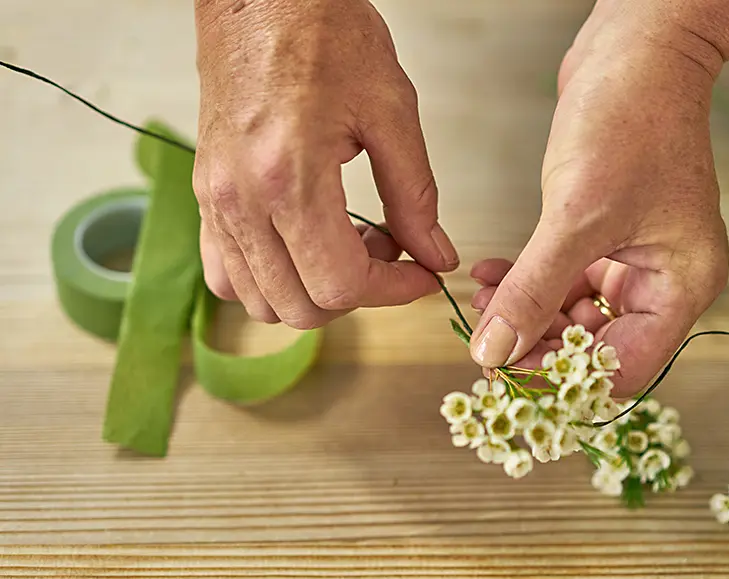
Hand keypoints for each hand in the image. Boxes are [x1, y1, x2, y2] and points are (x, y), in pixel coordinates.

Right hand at [192, 0, 457, 327]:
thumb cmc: (323, 36)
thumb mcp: (391, 111)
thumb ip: (416, 197)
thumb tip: (435, 255)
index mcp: (289, 177)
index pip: (340, 284)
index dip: (393, 291)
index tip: (421, 274)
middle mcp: (242, 200)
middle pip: (300, 306)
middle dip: (358, 295)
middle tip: (389, 255)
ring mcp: (217, 202)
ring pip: (261, 301)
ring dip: (314, 292)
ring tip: (347, 248)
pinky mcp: (206, 196)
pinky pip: (226, 275)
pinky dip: (269, 281)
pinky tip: (302, 248)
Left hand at [468, 5, 728, 396]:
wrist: (634, 50)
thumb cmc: (630, 120)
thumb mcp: (577, 215)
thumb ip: (534, 291)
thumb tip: (494, 353)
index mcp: (680, 286)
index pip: (620, 367)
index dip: (562, 377)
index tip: (506, 374)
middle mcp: (662, 280)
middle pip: (594, 346)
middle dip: (536, 344)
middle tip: (484, 341)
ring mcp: (633, 257)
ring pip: (571, 313)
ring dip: (525, 312)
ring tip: (481, 302)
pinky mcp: (604, 233)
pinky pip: (562, 277)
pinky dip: (527, 280)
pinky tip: (490, 274)